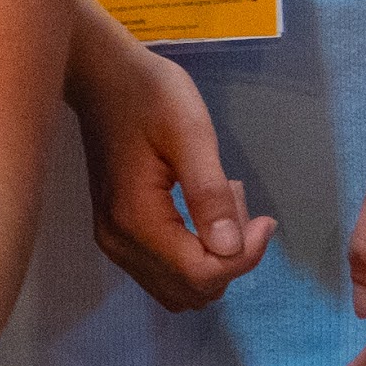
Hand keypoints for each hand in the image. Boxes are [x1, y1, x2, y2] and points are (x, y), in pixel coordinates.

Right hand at [68, 5, 273, 309]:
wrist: (100, 74)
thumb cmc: (148, 94)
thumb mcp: (189, 132)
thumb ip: (209, 194)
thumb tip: (231, 249)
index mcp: (137, 219)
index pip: (201, 273)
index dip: (244, 258)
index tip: (265, 219)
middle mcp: (120, 242)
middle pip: (191, 290)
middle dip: (229, 258)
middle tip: (236, 203)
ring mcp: (114, 241)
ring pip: (178, 289)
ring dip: (212, 260)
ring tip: (220, 206)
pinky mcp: (116, 232)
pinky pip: (164, 272)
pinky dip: (193, 256)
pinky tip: (200, 214)